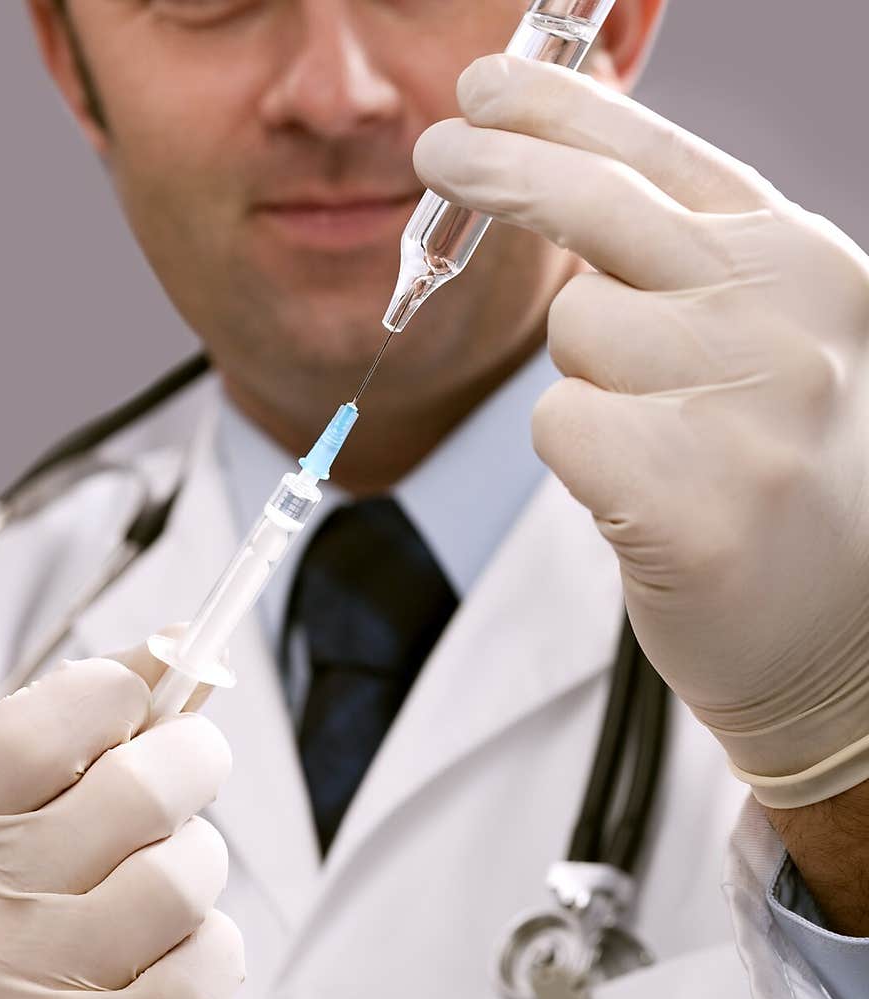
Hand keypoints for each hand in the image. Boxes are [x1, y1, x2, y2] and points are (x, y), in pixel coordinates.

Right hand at [0, 652, 243, 998]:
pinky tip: (167, 971)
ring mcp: (28, 995)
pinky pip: (210, 965)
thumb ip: (83, 736)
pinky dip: (211, 956)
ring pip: (187, 876)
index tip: (140, 706)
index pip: (49, 723)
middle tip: (186, 782)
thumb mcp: (21, 826)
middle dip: (192, 766)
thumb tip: (171, 644)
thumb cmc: (20, 940)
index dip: (120, 694)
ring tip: (162, 901)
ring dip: (198, 874)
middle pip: (145, 789)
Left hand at [415, 56, 868, 806]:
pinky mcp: (694, 495)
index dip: (563, 109)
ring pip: (574, 335)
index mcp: (805, 267)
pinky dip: (584, 463)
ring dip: (589, 387)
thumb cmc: (786, 495)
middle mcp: (784, 316)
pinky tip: (650, 502)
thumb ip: (689, 269)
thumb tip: (556, 176)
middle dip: (500, 169)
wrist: (844, 645)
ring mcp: (747, 403)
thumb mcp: (772, 348)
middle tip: (439, 149)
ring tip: (665, 450)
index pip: (662, 155)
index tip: (485, 84)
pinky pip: (562, 426)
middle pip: (595, 206)